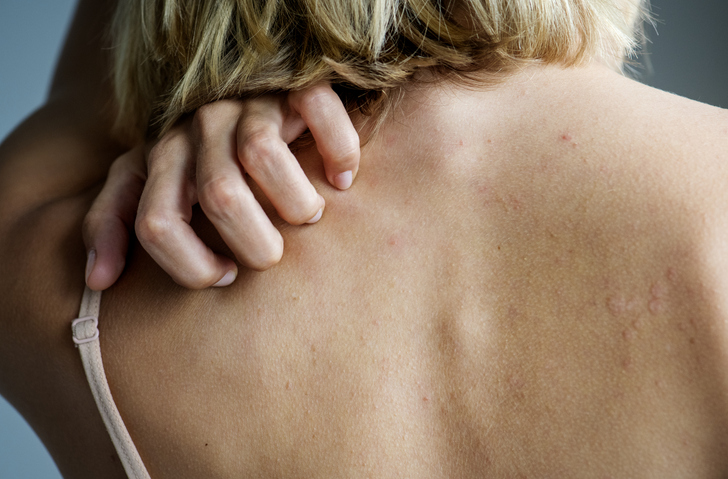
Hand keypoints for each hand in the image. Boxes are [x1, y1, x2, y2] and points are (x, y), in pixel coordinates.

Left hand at [83, 83, 359, 289]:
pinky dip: (337, 152)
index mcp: (160, 159)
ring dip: (297, 203)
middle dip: (255, 244)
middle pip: (220, 195)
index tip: (226, 276)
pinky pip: (317, 111)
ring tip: (309, 216)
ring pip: (262, 155)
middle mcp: (198, 128)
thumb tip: (98, 279)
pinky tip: (343, 178)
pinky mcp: (293, 89)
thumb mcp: (145, 186)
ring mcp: (247, 105)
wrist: (243, 95)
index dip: (193, 266)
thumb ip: (114, 222)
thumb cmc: (197, 161)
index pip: (157, 223)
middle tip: (272, 255)